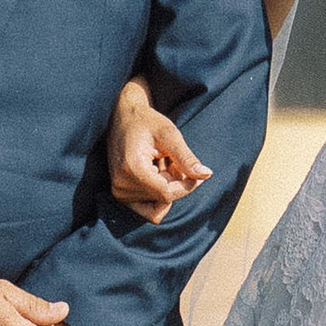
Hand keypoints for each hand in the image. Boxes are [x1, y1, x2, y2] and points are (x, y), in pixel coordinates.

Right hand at [109, 80, 212, 225]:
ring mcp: (119, 193)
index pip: (167, 194)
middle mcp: (121, 185)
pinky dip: (159, 193)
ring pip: (158, 205)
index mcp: (131, 169)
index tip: (193, 170)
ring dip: (168, 187)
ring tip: (164, 165)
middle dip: (176, 184)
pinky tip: (158, 173)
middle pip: (163, 200)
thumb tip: (206, 175)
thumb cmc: (147, 122)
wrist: (123, 117)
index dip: (186, 185)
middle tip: (174, 161)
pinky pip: (149, 208)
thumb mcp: (169, 134)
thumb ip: (186, 157)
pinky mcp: (120, 195)